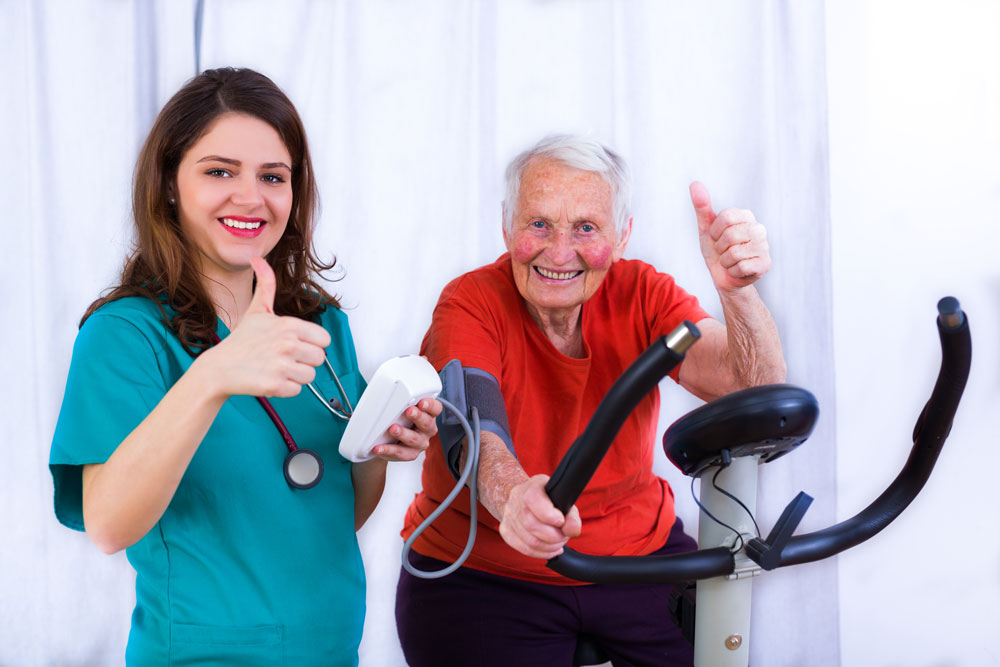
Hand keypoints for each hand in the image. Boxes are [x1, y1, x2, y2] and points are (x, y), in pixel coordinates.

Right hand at [202, 257, 331, 397]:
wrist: (218, 368)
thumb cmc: (241, 341)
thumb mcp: (256, 310)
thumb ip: (265, 284)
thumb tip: (258, 260)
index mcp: (289, 325)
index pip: (324, 339)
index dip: (310, 343)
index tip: (293, 344)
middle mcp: (288, 344)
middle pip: (319, 359)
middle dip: (304, 361)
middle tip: (283, 358)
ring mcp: (282, 365)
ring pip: (310, 376)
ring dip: (295, 376)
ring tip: (276, 369)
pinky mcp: (276, 385)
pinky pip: (297, 390)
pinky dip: (285, 389)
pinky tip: (270, 379)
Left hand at [372, 398, 442, 460]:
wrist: (389, 441)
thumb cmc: (399, 420)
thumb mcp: (402, 408)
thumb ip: (401, 401)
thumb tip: (385, 390)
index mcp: (428, 415)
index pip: (436, 408)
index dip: (431, 405)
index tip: (422, 402)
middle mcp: (427, 430)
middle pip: (427, 423)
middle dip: (418, 417)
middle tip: (409, 411)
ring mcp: (420, 443)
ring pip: (414, 439)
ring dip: (403, 433)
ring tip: (393, 429)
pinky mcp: (410, 454)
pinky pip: (400, 453)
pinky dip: (389, 450)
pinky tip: (379, 447)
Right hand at [498, 474, 581, 559]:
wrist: (524, 498)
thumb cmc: (548, 499)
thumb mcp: (563, 500)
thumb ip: (572, 515)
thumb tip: (572, 530)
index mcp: (532, 486)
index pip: (533, 499)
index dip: (548, 515)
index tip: (560, 521)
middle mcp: (516, 499)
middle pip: (531, 524)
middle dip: (553, 536)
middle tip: (563, 536)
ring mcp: (508, 515)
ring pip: (529, 541)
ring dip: (549, 547)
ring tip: (558, 542)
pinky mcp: (505, 530)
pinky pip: (524, 549)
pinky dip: (541, 553)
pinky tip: (550, 549)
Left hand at [690, 182, 770, 291]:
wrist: (724, 276)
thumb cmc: (716, 250)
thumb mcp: (706, 228)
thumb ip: (702, 206)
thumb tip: (694, 183)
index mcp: (746, 216)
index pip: (725, 217)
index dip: (715, 231)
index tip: (716, 237)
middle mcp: (758, 229)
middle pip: (730, 236)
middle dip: (720, 248)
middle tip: (723, 251)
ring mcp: (764, 246)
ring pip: (734, 253)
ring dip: (725, 261)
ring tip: (730, 260)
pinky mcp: (765, 264)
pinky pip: (740, 267)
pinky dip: (732, 271)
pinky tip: (737, 270)